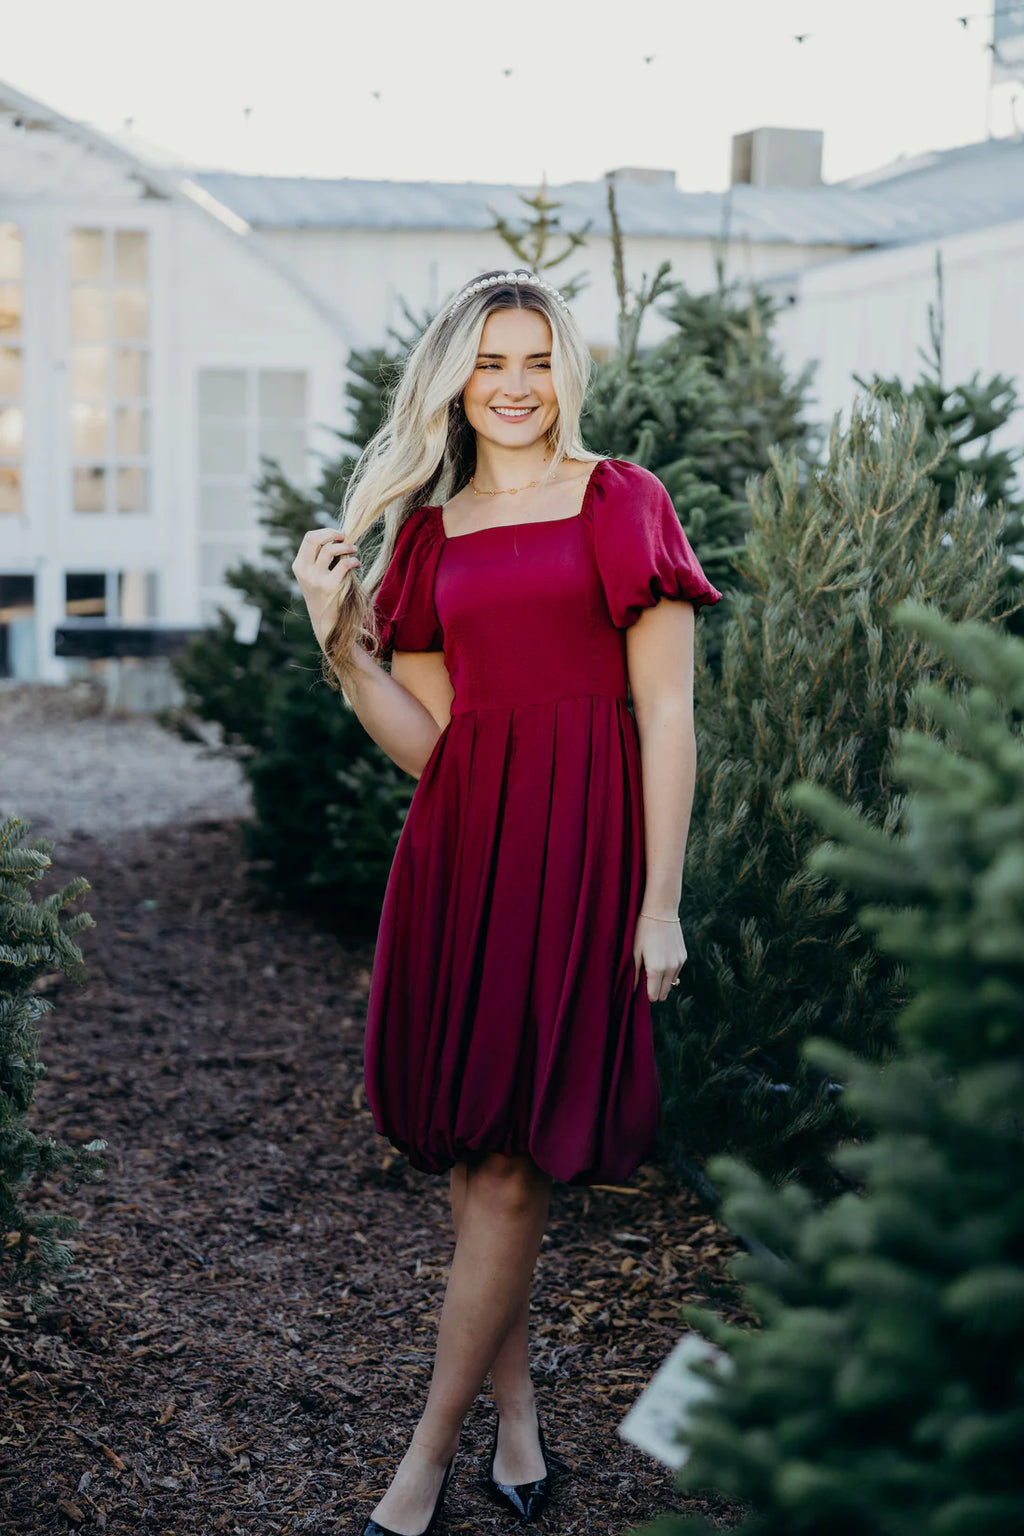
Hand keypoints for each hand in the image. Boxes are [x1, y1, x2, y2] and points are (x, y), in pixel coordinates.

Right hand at [291, 528, 361, 650]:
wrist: (326, 624)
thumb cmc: (326, 597)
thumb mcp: (316, 576)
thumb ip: (320, 558)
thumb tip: (338, 536)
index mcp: (299, 566)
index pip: (309, 538)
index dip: (325, 532)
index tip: (338, 535)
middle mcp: (304, 571)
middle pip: (314, 539)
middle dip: (332, 533)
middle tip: (345, 537)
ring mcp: (315, 579)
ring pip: (330, 549)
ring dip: (346, 546)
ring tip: (354, 550)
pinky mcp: (329, 587)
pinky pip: (343, 564)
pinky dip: (353, 560)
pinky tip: (357, 564)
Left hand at [632, 913, 686, 1001]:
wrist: (661, 912)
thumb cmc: (643, 931)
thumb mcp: (635, 953)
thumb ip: (636, 974)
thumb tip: (634, 990)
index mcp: (655, 969)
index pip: (653, 996)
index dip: (646, 994)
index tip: (640, 987)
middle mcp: (670, 969)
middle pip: (664, 994)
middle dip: (655, 991)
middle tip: (645, 980)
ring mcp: (679, 963)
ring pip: (671, 984)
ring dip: (663, 981)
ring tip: (653, 966)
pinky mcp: (684, 957)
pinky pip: (676, 973)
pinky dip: (669, 971)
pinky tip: (661, 958)